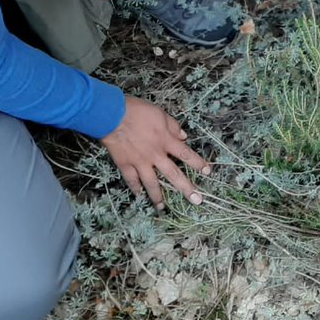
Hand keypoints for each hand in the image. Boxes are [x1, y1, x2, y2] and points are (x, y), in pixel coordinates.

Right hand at [101, 95, 210, 209]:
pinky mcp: (125, 164)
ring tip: (162, 207)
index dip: (197, 163)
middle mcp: (155, 154)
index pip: (186, 154)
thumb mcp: (160, 114)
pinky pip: (131, 180)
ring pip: (151, 183)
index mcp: (166, 141)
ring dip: (158, 196)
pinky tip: (139, 196)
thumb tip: (183, 136)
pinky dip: (135, 188)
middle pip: (173, 174)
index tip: (207, 172)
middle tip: (196, 200)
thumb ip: (173, 126)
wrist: (112, 115)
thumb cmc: (137, 111)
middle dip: (186, 188)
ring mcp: (140, 162)